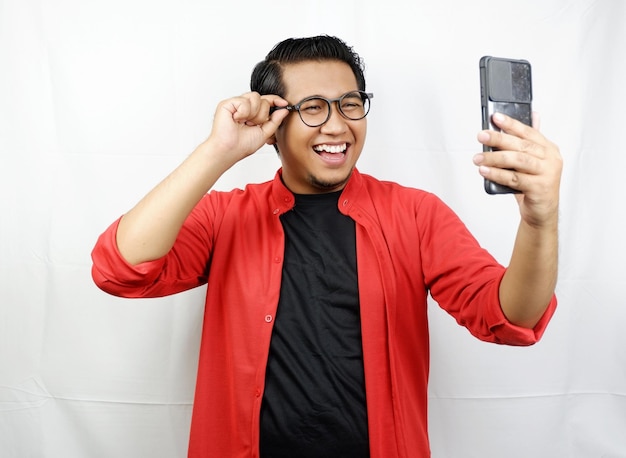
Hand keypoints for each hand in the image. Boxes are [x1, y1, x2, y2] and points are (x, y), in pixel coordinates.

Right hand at [205, 92, 289, 167]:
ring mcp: (236, 104)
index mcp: (252, 114)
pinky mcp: (227, 104)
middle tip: (253, 125)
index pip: (266, 101)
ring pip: (255, 97)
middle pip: (263, 99)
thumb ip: (275, 120)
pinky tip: (237, 119)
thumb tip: (284, 110)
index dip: (275, 100)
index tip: (284, 104)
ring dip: (254, 114)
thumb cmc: (242, 145)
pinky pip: (244, 101)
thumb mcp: (265, 133)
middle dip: (262, 115)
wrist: (230, 150)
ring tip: (245, 123)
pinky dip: (243, 112)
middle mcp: (244, 107)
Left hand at [474, 112, 562, 227]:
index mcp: (549, 149)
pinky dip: (497, 174)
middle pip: (522, 145)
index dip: (512, 124)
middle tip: (481, 136)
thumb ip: (529, 141)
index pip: (528, 132)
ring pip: (518, 161)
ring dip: (495, 158)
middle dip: (499, 139)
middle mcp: (551, 159)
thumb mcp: (531, 162)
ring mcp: (547, 174)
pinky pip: (514, 179)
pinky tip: (484, 171)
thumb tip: (531, 115)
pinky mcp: (539, 188)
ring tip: (478, 157)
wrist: (541, 212)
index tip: (496, 118)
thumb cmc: (534, 185)